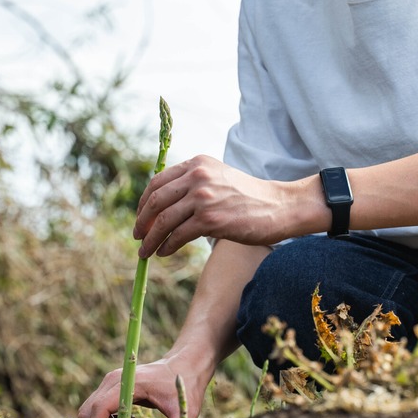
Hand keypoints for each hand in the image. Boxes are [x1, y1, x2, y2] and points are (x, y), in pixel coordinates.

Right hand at [76, 357, 208, 417]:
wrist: (185, 365)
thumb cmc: (185, 386)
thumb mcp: (184, 411)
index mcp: (128, 383)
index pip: (98, 409)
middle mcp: (113, 380)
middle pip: (87, 411)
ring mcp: (110, 382)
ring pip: (89, 409)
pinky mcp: (112, 386)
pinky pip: (97, 407)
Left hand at [133, 155, 310, 256]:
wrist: (280, 206)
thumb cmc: (251, 197)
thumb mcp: (219, 178)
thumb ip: (194, 183)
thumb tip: (164, 205)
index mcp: (197, 165)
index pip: (157, 181)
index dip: (143, 202)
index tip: (141, 217)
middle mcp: (197, 177)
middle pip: (155, 201)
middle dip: (142, 222)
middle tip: (138, 237)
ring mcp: (203, 198)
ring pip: (163, 220)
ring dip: (150, 239)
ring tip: (146, 251)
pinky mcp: (210, 219)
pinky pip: (177, 235)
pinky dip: (166, 246)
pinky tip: (164, 252)